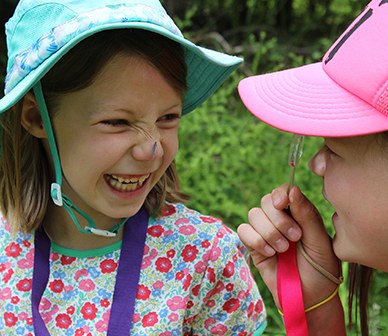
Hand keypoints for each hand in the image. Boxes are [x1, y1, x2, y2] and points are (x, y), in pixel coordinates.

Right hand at [238, 184, 340, 309]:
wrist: (310, 298)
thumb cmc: (321, 269)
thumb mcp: (320, 241)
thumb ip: (307, 215)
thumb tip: (292, 189)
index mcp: (298, 213)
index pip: (283, 192)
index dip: (279, 194)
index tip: (283, 203)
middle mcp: (280, 219)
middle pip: (266, 201)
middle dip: (278, 219)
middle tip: (295, 238)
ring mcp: (265, 232)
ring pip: (253, 214)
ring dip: (269, 232)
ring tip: (283, 250)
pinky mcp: (253, 246)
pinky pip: (243, 231)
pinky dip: (256, 240)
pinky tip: (270, 254)